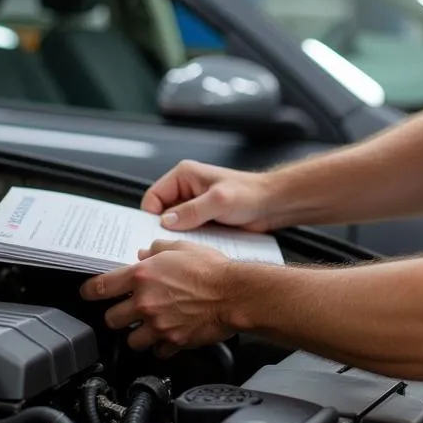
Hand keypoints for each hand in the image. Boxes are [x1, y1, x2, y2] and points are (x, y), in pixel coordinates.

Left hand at [79, 240, 231, 355]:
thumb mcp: (182, 247)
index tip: (88, 294)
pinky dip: (161, 346)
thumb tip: (146, 253)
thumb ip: (158, 250)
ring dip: (138, 334)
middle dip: (118, 315)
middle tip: (129, 310)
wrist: (235, 294)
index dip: (89, 291)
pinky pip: (158, 351)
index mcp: (142, 276)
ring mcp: (157, 325)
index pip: (100, 287)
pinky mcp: (172, 341)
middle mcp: (145, 302)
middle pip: (111, 319)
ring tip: (150, 326)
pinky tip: (170, 335)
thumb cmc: (212, 269)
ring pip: (131, 340)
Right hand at [141, 160, 273, 232]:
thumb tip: (166, 221)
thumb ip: (192, 211)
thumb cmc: (250, 194)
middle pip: (160, 213)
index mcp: (184, 175)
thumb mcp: (219, 201)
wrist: (272, 205)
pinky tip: (196, 247)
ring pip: (173, 225)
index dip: (151, 216)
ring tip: (185, 245)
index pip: (153, 197)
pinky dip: (189, 240)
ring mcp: (193, 205)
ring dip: (178, 236)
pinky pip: (187, 232)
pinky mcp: (202, 219)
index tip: (154, 233)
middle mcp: (186, 189)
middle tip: (167, 244)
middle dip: (163, 228)